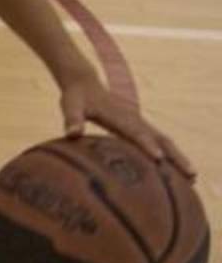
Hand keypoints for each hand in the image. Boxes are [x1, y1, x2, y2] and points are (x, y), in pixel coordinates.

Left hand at [59, 74, 194, 178]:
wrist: (85, 84)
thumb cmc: (76, 98)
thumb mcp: (70, 105)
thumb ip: (71, 119)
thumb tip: (72, 133)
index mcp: (119, 117)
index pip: (135, 132)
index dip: (146, 144)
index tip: (158, 158)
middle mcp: (135, 120)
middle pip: (161, 139)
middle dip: (175, 156)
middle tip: (190, 175)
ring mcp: (139, 123)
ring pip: (164, 141)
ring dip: (178, 158)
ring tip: (192, 178)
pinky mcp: (139, 127)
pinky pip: (159, 142)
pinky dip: (170, 155)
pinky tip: (175, 174)